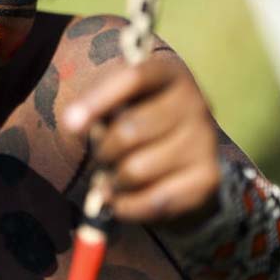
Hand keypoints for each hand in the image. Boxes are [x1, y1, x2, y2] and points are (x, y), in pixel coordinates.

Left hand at [62, 58, 219, 225]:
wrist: (182, 150)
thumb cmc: (138, 115)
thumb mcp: (118, 99)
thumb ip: (97, 105)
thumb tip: (74, 124)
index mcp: (169, 73)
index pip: (133, 79)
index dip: (98, 101)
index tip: (70, 125)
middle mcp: (195, 102)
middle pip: (130, 130)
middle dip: (102, 150)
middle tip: (100, 156)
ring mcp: (205, 141)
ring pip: (137, 170)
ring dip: (114, 181)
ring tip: (114, 177)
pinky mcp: (209, 178)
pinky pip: (156, 201)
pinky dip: (128, 207)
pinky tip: (121, 201)